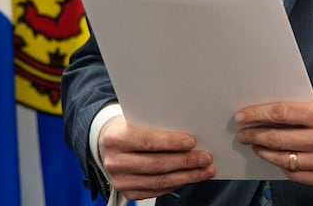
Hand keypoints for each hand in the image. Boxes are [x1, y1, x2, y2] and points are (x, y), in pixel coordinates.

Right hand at [97, 115, 215, 199]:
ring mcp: (120, 180)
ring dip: (187, 176)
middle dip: (185, 161)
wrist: (106, 143)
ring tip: (205, 170)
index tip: (192, 141)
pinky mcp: (128, 193)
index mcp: (115, 138)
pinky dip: (177, 184)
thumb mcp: (136, 119)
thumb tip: (188, 135)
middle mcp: (115, 162)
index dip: (171, 143)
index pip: (147, 142)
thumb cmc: (127, 128)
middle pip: (156, 164)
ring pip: (159, 181)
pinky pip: (157, 190)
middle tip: (205, 157)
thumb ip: (156, 125)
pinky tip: (190, 177)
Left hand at [235, 91, 312, 186]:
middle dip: (255, 135)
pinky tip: (277, 160)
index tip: (242, 117)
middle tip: (244, 134)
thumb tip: (273, 109)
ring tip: (256, 147)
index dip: (256, 115)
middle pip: (278, 137)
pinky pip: (297, 174)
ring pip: (283, 158)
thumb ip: (305, 104)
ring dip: (264, 152)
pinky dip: (283, 167)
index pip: (280, 113)